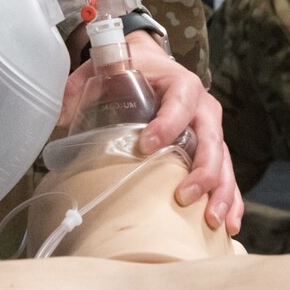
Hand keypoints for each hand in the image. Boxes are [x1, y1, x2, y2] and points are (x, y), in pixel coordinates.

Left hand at [58, 33, 242, 234]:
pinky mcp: (213, 151)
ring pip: (224, 161)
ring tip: (211, 219)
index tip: (148, 146)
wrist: (154, 65)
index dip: (168, 124)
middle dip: (202, 170)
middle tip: (184, 196)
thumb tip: (58, 117)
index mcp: (179, 83)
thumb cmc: (130, 69)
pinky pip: (228, 176)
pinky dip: (231, 199)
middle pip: (211, 138)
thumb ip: (79, 87)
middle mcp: (202, 107)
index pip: (179, 102)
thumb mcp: (104, 68)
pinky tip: (227, 224)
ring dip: (221, 191)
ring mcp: (211, 130)